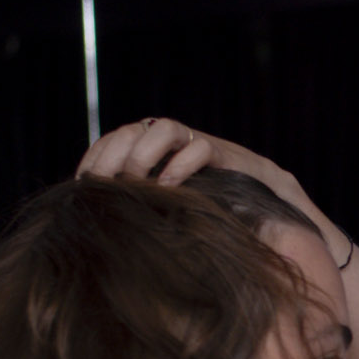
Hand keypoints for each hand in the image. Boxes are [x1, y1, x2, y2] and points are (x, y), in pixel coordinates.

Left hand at [75, 119, 318, 225]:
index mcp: (157, 154)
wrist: (278, 217)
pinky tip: (170, 188)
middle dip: (113, 154)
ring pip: (164, 128)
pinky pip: (199, 148)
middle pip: (133, 130)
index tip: (81, 183)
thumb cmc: (218, 222)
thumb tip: (101, 229)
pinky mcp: (227, 155)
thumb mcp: (173, 219)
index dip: (95, 156)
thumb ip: (146, 214)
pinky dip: (180, 165)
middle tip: (101, 183)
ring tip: (135, 182)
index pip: (115, 140)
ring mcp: (201, 145)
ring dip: (143, 153)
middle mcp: (176, 144)